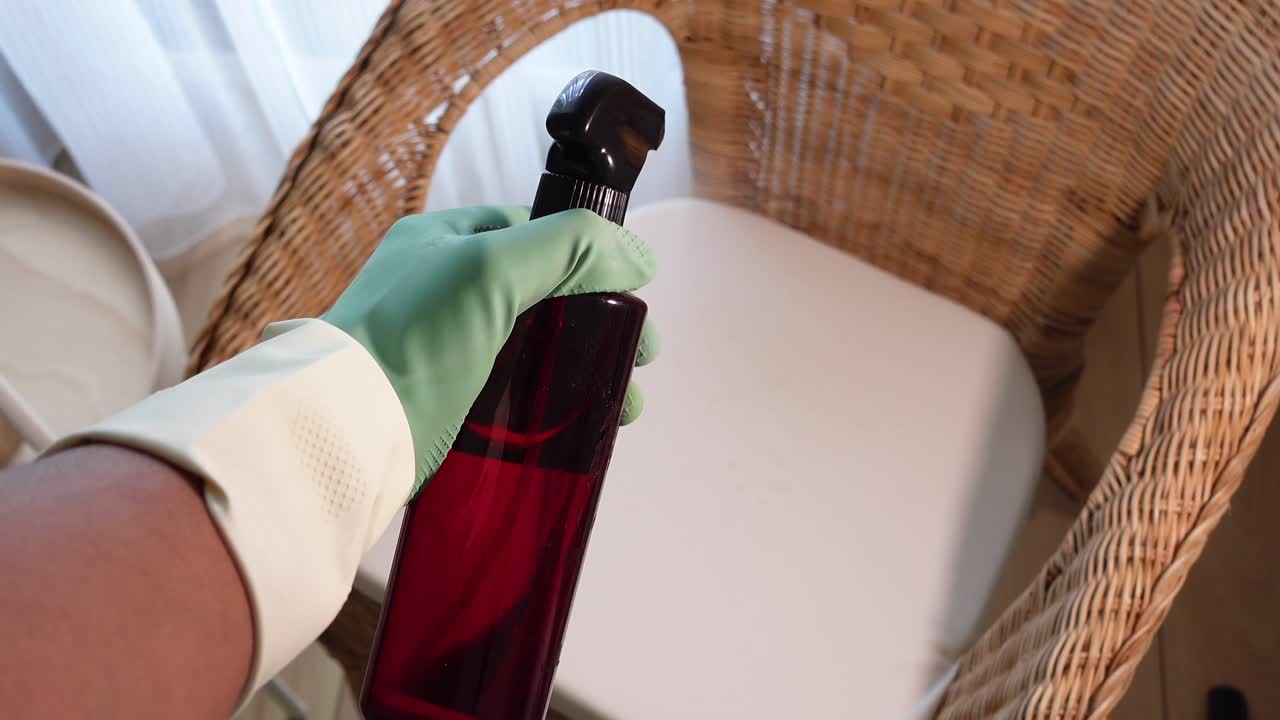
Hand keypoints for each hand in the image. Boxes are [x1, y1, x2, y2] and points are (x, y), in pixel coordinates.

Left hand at [321, 206, 657, 495]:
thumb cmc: (411, 339)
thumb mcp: (491, 268)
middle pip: (546, 297)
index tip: (633, 300)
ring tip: (626, 407)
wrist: (344, 431)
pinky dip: (555, 406)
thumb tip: (638, 258)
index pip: (537, 234)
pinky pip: (515, 395)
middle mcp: (444, 288)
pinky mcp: (447, 403)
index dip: (591, 262)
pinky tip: (583, 428)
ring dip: (587, 372)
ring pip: (536, 350)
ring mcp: (445, 348)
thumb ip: (568, 249)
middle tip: (640, 359)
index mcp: (446, 241)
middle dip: (601, 326)